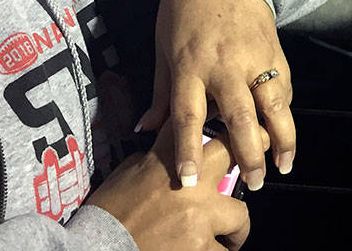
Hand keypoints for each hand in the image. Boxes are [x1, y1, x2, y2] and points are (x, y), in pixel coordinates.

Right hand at [86, 121, 250, 250]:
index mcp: (166, 158)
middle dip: (250, 157)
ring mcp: (200, 214)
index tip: (230, 114)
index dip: (217, 114)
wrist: (97, 247)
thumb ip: (151, 160)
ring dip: (234, 229)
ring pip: (240, 216)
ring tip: (228, 238)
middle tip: (254, 169)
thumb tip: (163, 157)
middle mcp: (190, 181)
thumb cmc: (107, 214)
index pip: (196, 123)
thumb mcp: (125, 174)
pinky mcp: (201, 247)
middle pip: (236, 152)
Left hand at [137, 0, 292, 192]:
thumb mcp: (162, 47)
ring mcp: (255, 57)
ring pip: (274, 104)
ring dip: (282, 139)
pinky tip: (284, 132)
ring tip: (284, 166)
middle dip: (248, 154)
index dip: (188, 150)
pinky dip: (285, 111)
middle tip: (254, 183)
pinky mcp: (275, 50)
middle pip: (240, 117)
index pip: (188, 116)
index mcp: (190, 65)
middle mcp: (225, 65)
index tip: (188, 181)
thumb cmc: (183, 10)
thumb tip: (146, 131)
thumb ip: (160, 92)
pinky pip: (283, 87)